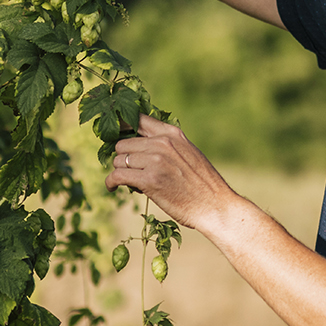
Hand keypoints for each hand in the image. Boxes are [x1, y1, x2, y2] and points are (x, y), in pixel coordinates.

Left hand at [106, 115, 240, 230]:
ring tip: (130, 183)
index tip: (112, 135)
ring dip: (120, 172)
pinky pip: (117, 176)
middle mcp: (162, 143)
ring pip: (119, 161)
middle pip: (122, 144)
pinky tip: (112, 188)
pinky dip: (111, 182)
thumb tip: (142, 146)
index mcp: (172, 133)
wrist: (214, 206)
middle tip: (129, 171)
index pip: (137, 119)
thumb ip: (168, 144)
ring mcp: (155, 160)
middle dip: (123, 158)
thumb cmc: (202, 184)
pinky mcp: (149, 180)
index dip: (121, 126)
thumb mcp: (188, 153)